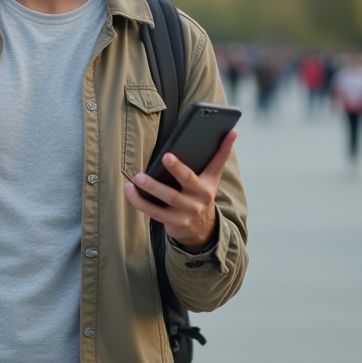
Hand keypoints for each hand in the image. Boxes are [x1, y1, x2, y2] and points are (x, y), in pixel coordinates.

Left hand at [124, 129, 236, 250]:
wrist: (202, 231)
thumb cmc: (201, 195)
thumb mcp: (212, 178)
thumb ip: (219, 156)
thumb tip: (232, 131)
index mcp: (208, 184)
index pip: (215, 164)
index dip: (221, 150)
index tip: (224, 134)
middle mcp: (199, 199)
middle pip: (187, 181)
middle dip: (177, 169)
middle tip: (165, 156)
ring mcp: (186, 213)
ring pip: (167, 198)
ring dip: (151, 187)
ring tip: (137, 178)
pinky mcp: (173, 223)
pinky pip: (153, 212)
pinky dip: (139, 201)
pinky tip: (129, 190)